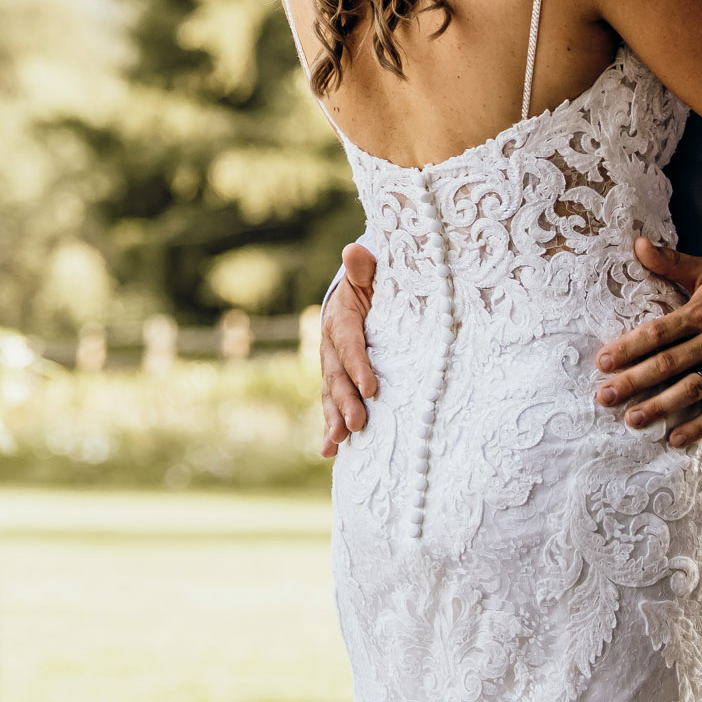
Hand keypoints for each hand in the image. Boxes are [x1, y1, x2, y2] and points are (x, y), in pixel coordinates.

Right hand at [319, 243, 377, 457]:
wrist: (357, 297)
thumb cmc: (371, 285)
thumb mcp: (369, 274)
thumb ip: (364, 267)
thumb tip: (355, 249)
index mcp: (340, 319)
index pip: (349, 343)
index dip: (358, 365)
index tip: (372, 387)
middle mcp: (330, 346)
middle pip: (336, 376)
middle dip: (346, 402)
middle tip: (358, 424)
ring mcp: (331, 367)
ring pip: (330, 395)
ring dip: (334, 419)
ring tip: (338, 442)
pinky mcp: (337, 382)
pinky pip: (331, 406)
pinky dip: (329, 428)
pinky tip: (329, 452)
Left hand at [594, 237, 701, 449]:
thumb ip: (671, 261)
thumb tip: (638, 243)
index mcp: (700, 314)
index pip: (658, 333)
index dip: (629, 348)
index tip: (602, 362)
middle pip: (668, 364)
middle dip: (634, 381)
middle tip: (605, 396)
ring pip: (692, 389)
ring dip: (662, 407)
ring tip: (634, 419)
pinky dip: (700, 426)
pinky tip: (676, 439)